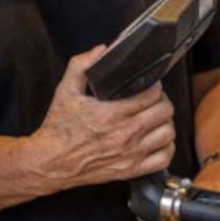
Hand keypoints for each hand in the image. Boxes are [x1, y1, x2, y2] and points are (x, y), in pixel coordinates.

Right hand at [28, 46, 176, 188]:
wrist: (51, 162)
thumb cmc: (58, 128)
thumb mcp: (64, 90)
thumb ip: (81, 65)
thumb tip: (102, 50)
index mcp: (111, 113)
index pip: (151, 93)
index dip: (154, 85)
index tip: (148, 85)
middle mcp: (125, 134)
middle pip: (164, 111)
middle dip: (161, 100)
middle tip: (152, 99)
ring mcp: (130, 154)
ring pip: (168, 133)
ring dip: (165, 122)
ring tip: (155, 118)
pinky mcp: (131, 170)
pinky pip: (164, 158)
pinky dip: (165, 147)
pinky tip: (156, 140)